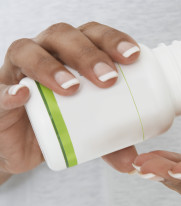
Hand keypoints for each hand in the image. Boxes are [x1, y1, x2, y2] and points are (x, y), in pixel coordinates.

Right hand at [0, 21, 139, 175]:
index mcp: (74, 54)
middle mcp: (46, 53)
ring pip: (30, 51)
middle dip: (89, 54)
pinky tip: (23, 94)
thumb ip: (112, 144)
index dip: (113, 39)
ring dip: (52, 67)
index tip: (133, 57)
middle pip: (65, 36)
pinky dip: (11, 90)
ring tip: (72, 89)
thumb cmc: (62, 124)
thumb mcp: (92, 133)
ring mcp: (19, 70)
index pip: (94, 34)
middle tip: (108, 79)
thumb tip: (133, 163)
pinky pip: (0, 88)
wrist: (23, 146)